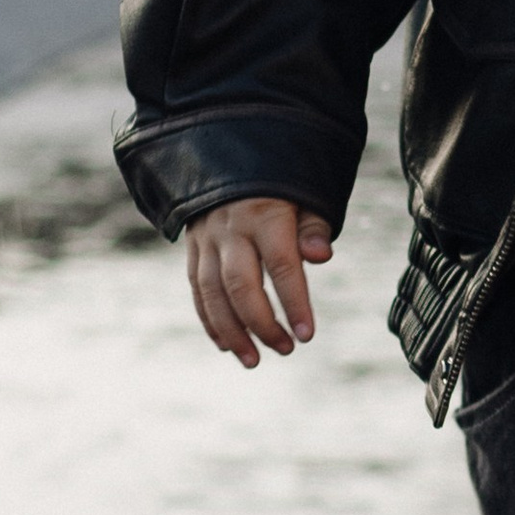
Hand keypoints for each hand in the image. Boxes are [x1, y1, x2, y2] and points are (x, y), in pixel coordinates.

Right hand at [182, 197, 334, 366]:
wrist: (228, 154)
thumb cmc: (281, 183)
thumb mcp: (304, 194)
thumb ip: (314, 226)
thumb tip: (321, 256)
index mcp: (265, 214)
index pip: (282, 266)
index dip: (295, 303)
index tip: (307, 335)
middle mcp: (231, 228)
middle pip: (241, 285)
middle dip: (263, 324)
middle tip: (286, 350)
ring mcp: (207, 238)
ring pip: (213, 292)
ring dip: (233, 331)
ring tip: (253, 360)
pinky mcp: (193, 247)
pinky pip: (197, 289)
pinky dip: (210, 320)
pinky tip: (227, 345)